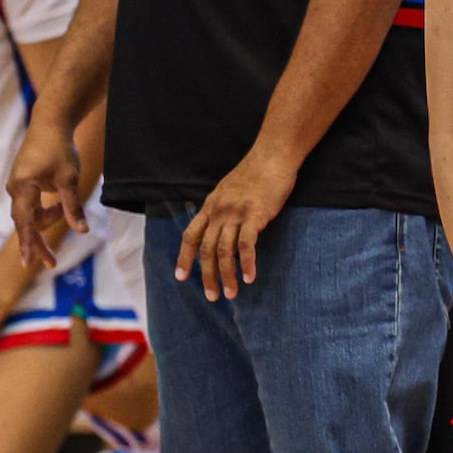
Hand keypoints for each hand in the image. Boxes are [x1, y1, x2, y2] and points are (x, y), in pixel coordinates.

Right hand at [7, 113, 85, 271]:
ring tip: (64, 209)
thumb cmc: (60, 149)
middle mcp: (14, 188)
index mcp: (23, 187)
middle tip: (52, 264)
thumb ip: (73, 207)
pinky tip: (57, 207)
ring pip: (30, 215)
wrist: (50, 123)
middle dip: (38, 242)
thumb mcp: (69, 179)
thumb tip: (82, 232)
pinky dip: (45, 211)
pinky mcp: (22, 183)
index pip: (25, 222)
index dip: (28, 244)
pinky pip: (31, 205)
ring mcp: (16, 186)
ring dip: (48, 219)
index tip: (28, 264)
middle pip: (25, 223)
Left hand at [174, 146, 297, 300]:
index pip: (191, 235)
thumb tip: (221, 228)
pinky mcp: (254, 216)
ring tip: (231, 294)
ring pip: (224, 252)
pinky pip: (246, 246)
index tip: (181, 277)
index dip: (184, 257)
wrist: (272, 156)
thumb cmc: (255, 173)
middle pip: (206, 249)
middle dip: (207, 276)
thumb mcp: (229, 190)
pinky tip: (250, 278)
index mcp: (210, 206)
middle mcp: (218, 211)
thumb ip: (222, 208)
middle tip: (212, 296)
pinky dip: (247, 264)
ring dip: (227, 276)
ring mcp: (235, 214)